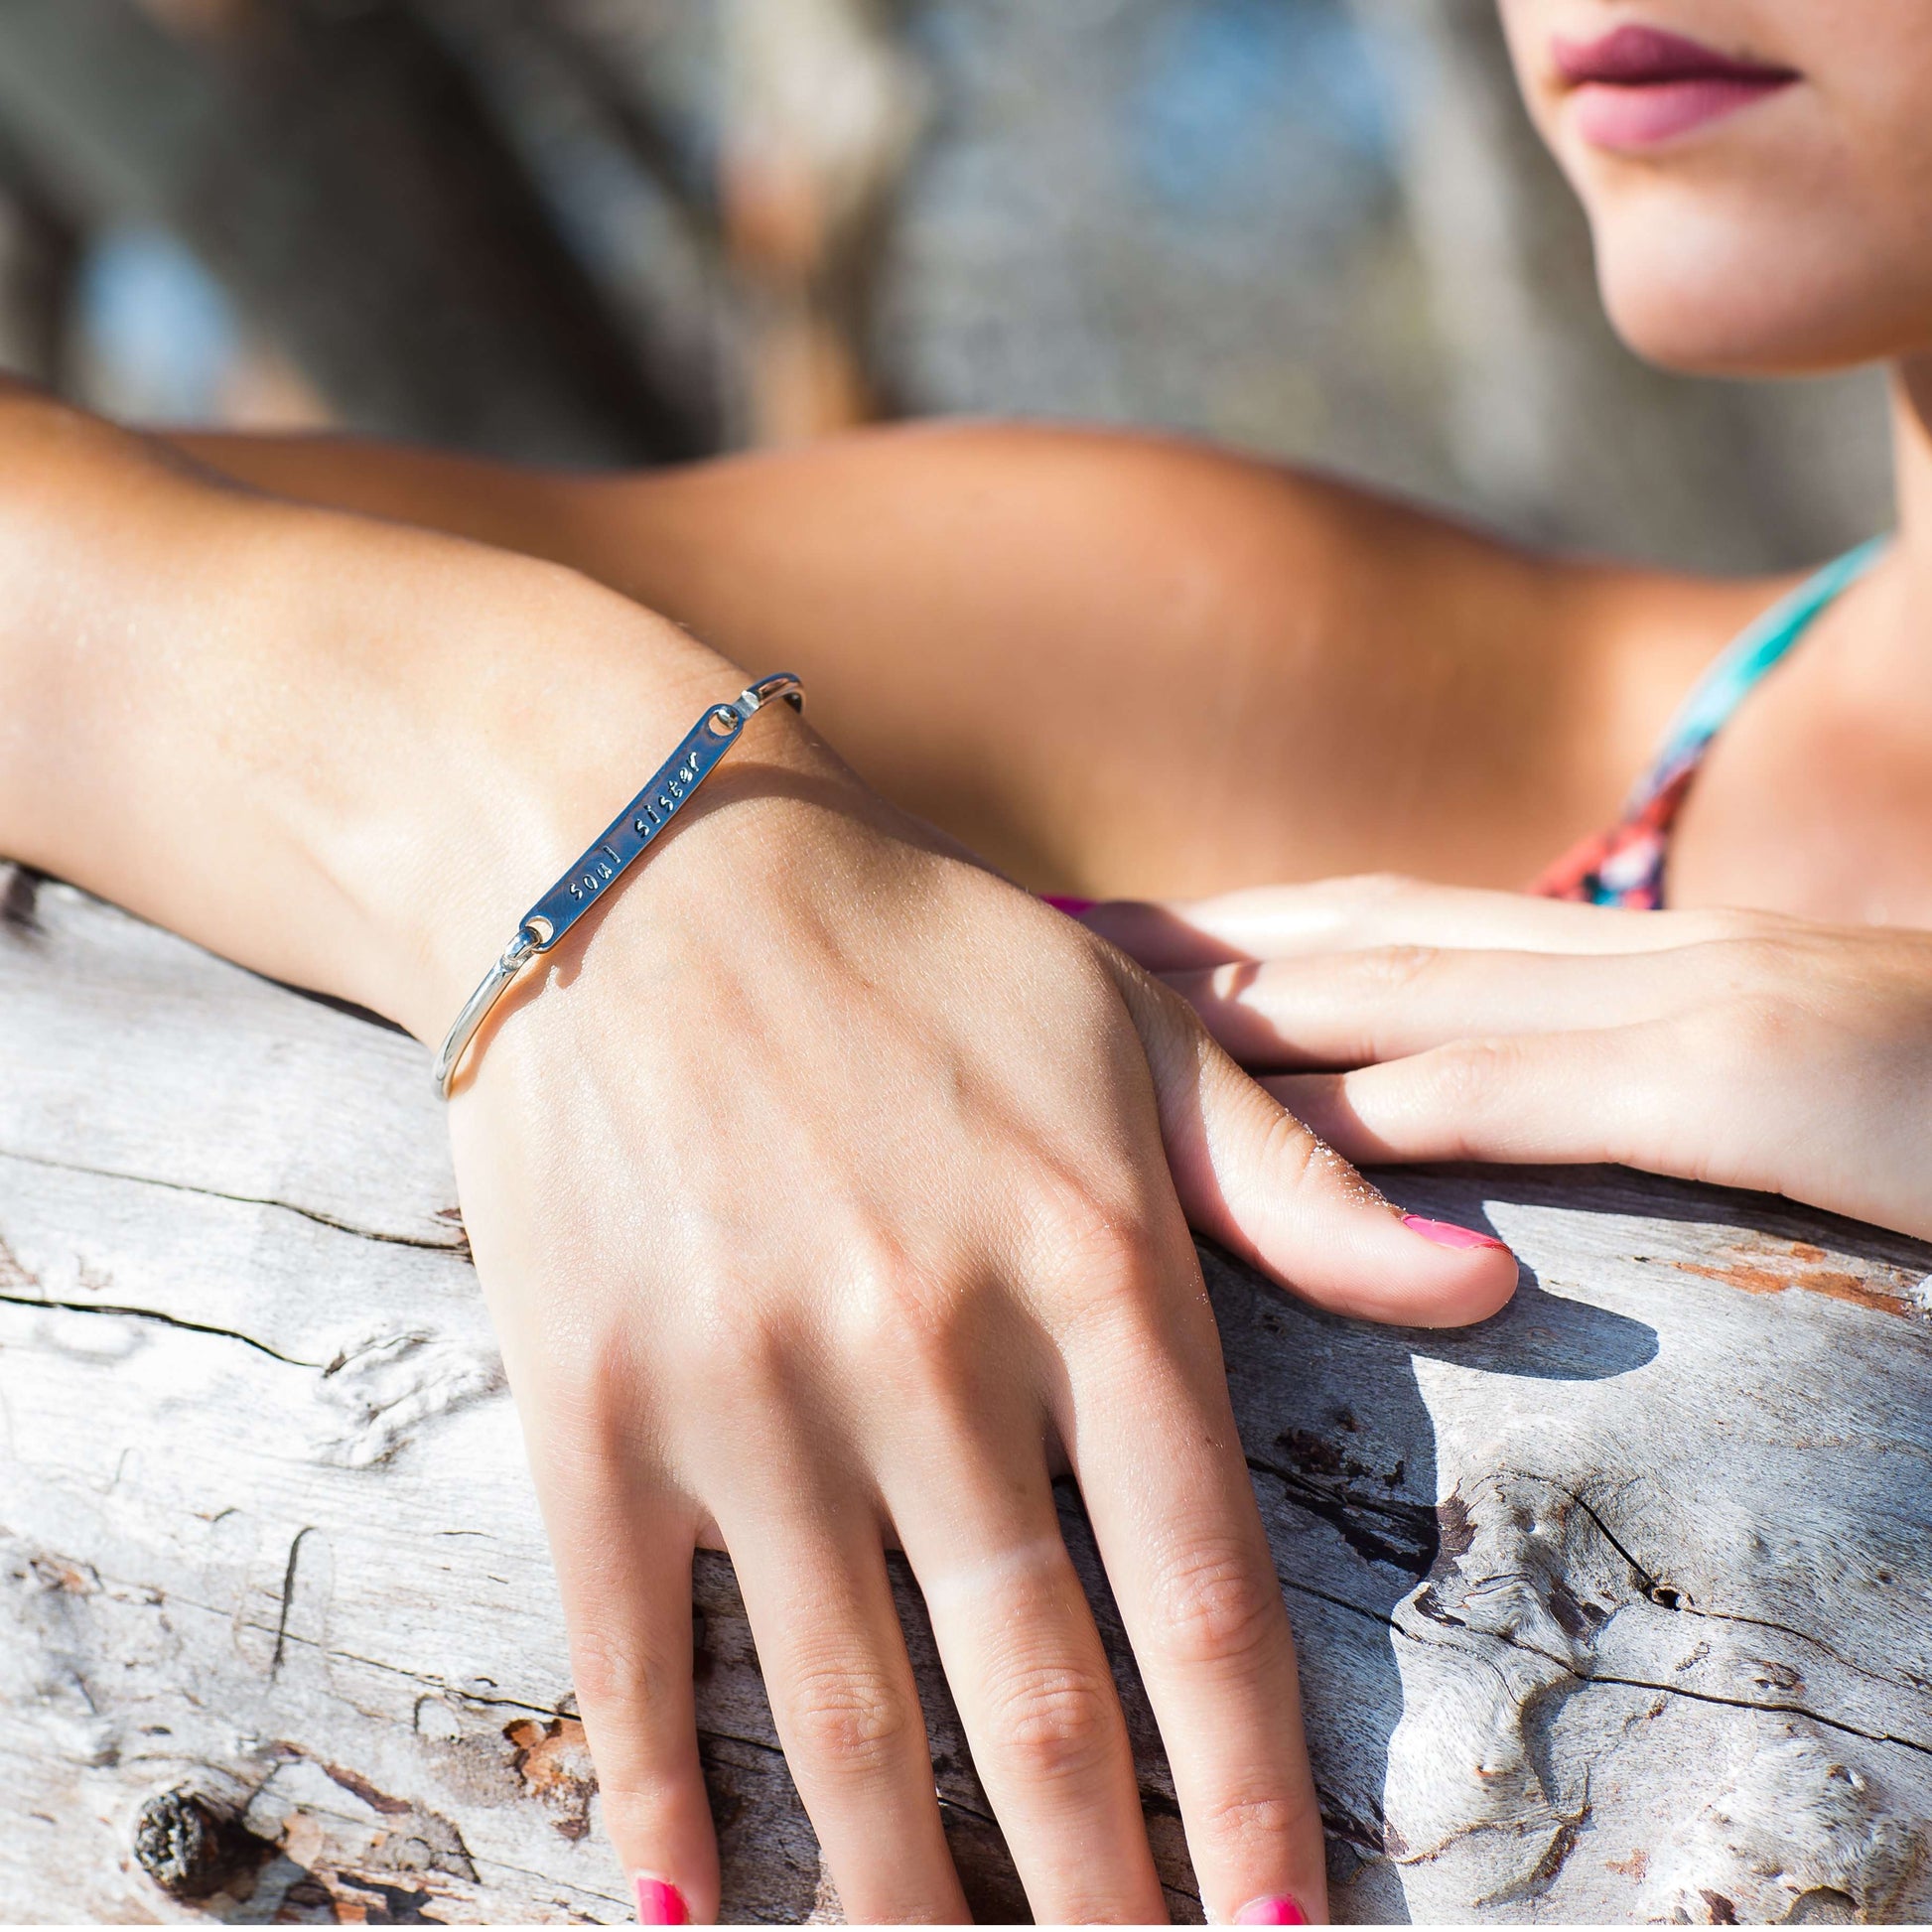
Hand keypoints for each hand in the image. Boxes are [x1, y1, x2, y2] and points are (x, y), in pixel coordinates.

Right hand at [441, 755, 1517, 1923]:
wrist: (642, 867)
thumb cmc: (915, 952)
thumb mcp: (1132, 1038)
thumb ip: (1298, 1185)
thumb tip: (1490, 1283)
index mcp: (1088, 1270)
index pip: (1201, 1591)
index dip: (1250, 1788)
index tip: (1282, 1929)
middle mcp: (928, 1355)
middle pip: (1037, 1699)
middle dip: (1098, 1891)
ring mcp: (748, 1390)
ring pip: (845, 1716)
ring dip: (904, 1900)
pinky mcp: (590, 1400)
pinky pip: (631, 1651)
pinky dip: (662, 1802)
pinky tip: (698, 1918)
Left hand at [1085, 875, 1931, 1241]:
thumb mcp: (1787, 1121)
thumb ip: (1638, 1117)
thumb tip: (1475, 1178)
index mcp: (1660, 967)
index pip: (1404, 933)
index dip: (1243, 933)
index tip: (1103, 953)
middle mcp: (1665, 956)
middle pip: (1368, 931)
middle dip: (1192, 942)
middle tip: (1028, 955)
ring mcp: (1717, 1004)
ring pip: (1418, 989)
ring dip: (1236, 1000)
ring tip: (1073, 1018)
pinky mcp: (1777, 1079)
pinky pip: (1536, 1094)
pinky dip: (1386, 1111)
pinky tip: (1259, 1137)